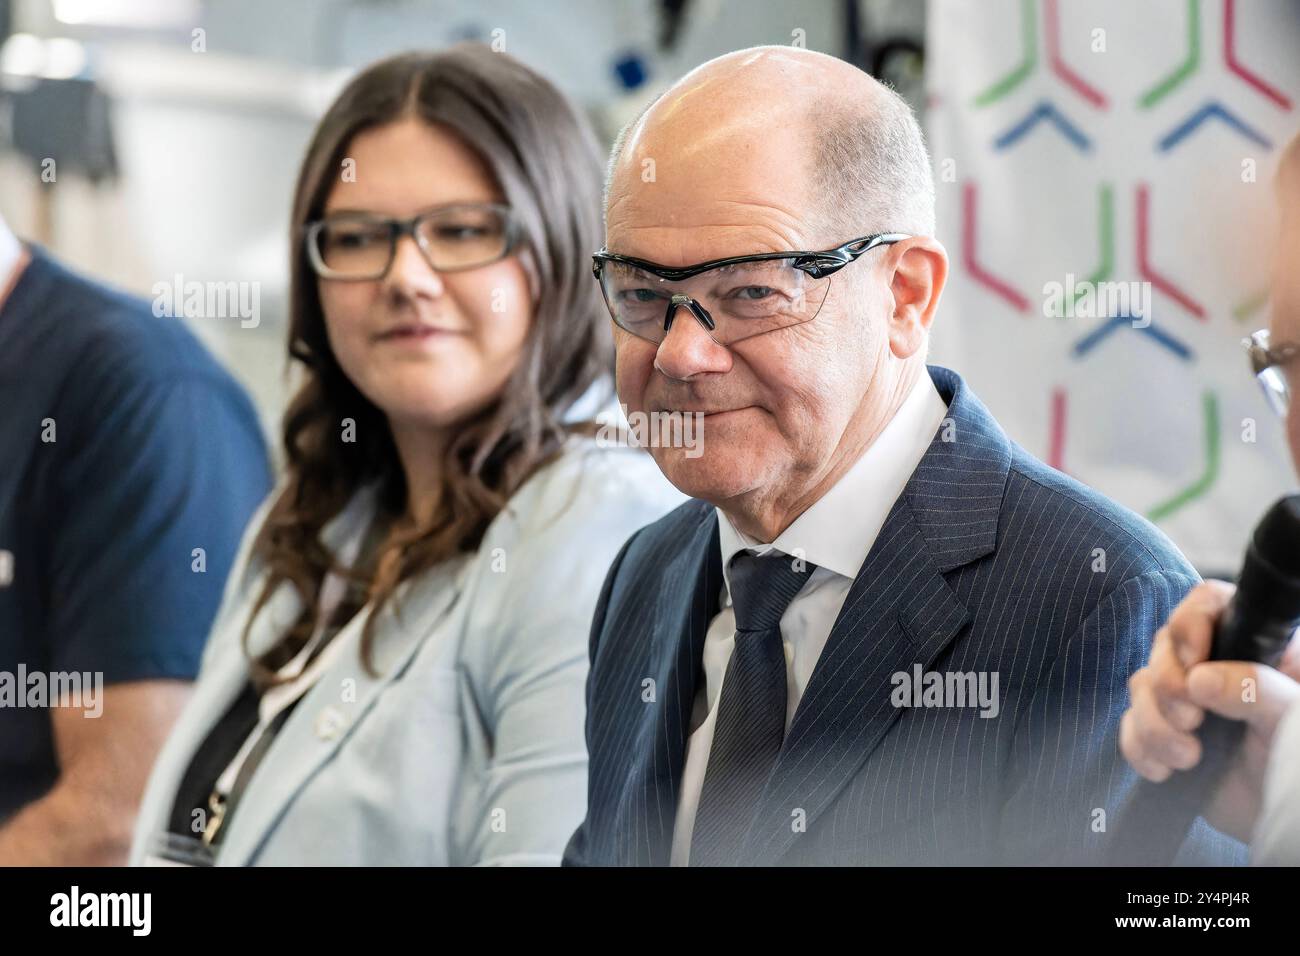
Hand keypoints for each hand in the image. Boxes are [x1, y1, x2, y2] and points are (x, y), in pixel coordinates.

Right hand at [1119, 581, 1299, 840]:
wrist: (1285, 816)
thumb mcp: (1296, 716)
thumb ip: (1258, 689)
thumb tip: (1199, 679)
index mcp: (1253, 646)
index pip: (1208, 604)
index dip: (1190, 621)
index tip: (1194, 657)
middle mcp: (1213, 665)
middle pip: (1164, 645)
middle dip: (1167, 684)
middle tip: (1192, 717)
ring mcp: (1185, 701)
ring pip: (1141, 687)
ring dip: (1155, 724)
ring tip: (1187, 756)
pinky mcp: (1164, 735)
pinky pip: (1129, 728)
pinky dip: (1141, 749)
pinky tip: (1168, 771)